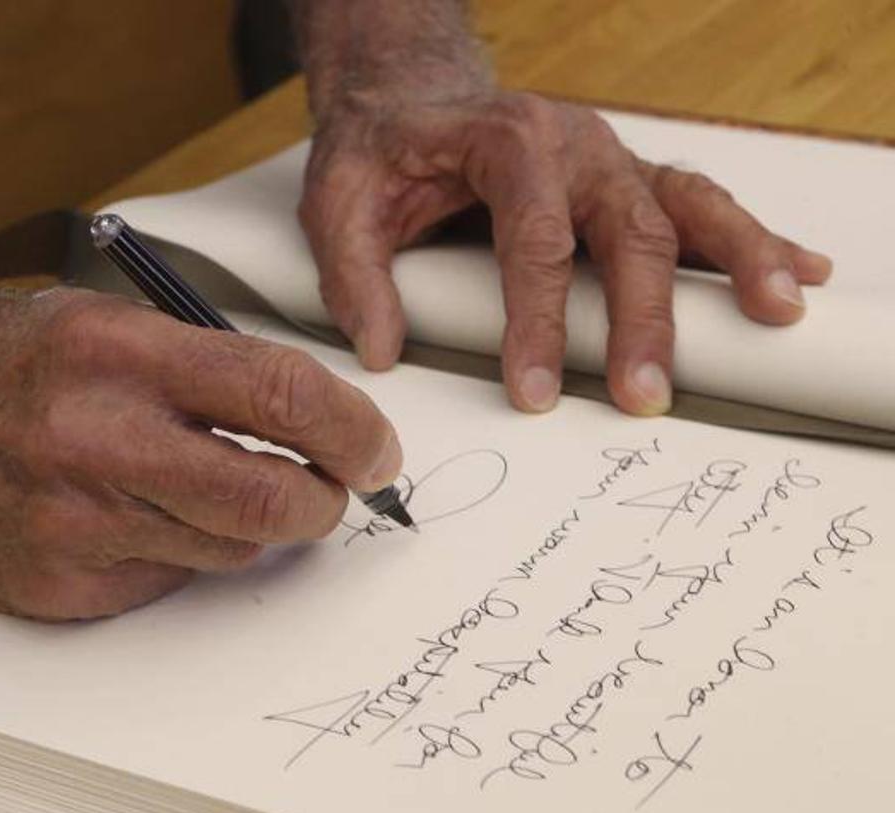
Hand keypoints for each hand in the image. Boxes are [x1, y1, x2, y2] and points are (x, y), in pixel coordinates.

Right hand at [0, 288, 402, 620]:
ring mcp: (73, 521)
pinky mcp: (55, 583)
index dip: (353, 430)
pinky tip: (126, 517)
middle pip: (270, 498)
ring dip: (245, 525)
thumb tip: (306, 420)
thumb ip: (201, 366)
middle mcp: (96, 438)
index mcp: (119, 353)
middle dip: (324, 503)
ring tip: (200, 488)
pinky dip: (172, 554)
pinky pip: (163, 582)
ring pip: (228, 550)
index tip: (376, 451)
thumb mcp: (98, 321)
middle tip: (330, 492)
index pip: (280, 395)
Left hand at [299, 88, 832, 414]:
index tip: (535, 391)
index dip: (538, 321)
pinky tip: (794, 273)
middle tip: (645, 392)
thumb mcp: (340, 203)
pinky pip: (697, 205)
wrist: (408, 98)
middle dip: (642, 317)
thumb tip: (383, 352)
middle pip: (627, 229)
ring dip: (735, 260)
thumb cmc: (381, 150)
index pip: (534, 240)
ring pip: (684, 207)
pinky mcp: (625, 181)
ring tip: (774, 312)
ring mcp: (609, 161)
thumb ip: (354, 276)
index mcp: (507, 143)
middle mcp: (574, 145)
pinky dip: (746, 241)